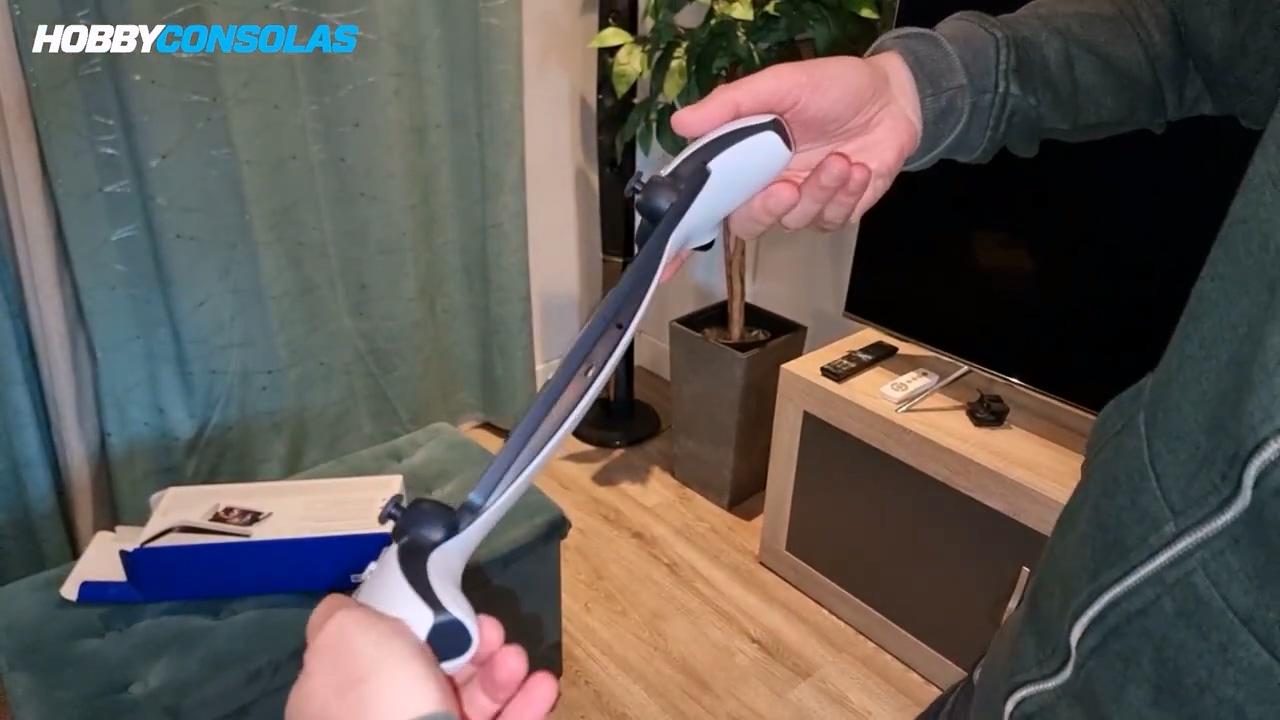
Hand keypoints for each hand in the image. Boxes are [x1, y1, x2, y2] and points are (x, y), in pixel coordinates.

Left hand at [286, 594, 558, 719]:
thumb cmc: (379, 695)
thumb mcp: (344, 634)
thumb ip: (340, 615)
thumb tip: (344, 610)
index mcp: (342, 694)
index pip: (376, 651)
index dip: (412, 624)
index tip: (441, 605)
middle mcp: (382, 718)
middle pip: (433, 669)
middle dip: (472, 644)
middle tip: (492, 631)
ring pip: (472, 697)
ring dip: (502, 671)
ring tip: (516, 660)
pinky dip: (524, 704)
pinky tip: (542, 687)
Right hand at [671, 52, 922, 239]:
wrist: (893, 96)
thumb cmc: (832, 87)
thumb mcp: (779, 85)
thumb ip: (731, 105)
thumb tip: (680, 123)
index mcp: (745, 159)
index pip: (707, 199)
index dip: (688, 230)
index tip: (676, 251)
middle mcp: (768, 185)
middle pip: (747, 222)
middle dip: (767, 210)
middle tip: (787, 188)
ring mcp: (803, 200)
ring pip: (795, 221)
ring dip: (820, 192)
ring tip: (841, 160)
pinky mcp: (836, 210)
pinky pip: (831, 220)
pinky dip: (845, 195)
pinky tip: (857, 168)